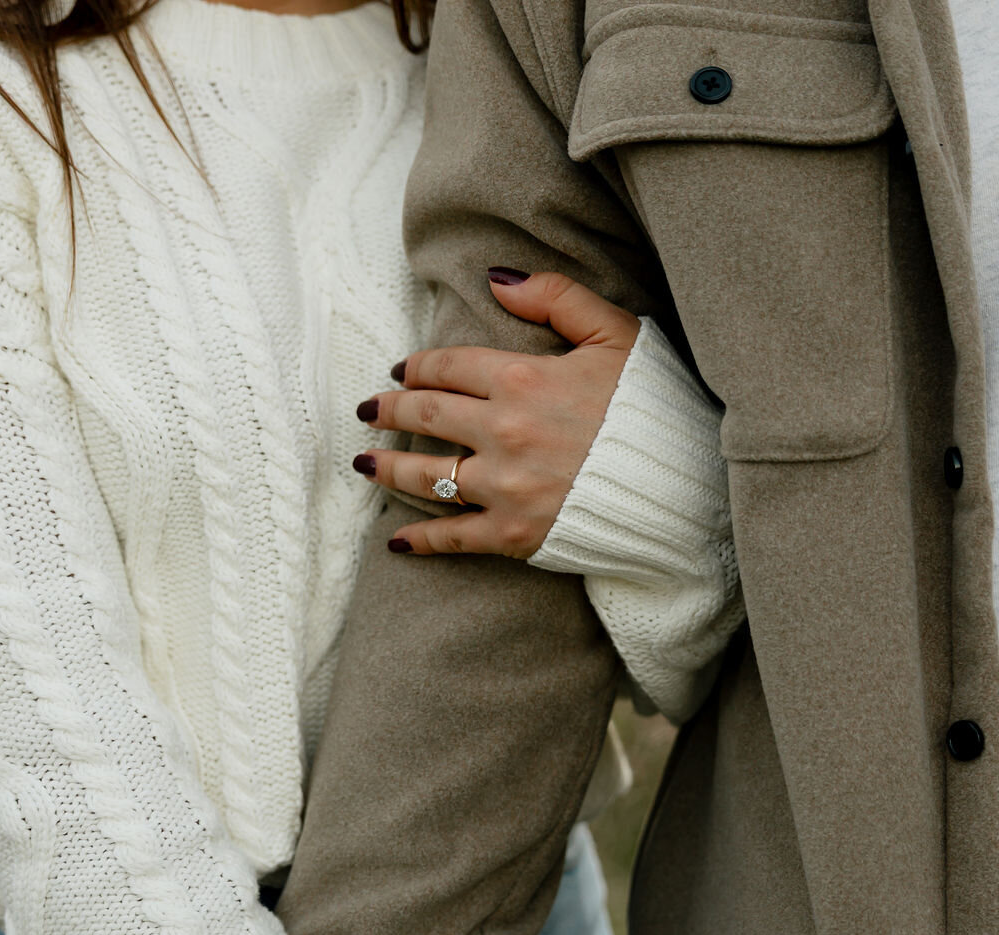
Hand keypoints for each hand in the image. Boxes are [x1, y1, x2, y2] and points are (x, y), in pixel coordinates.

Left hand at [351, 269, 639, 556]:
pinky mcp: (513, 534)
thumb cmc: (654, 407)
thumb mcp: (615, 334)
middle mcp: (503, 433)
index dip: (417, 365)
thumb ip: (556, 297)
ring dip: (387, 467)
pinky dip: (419, 540)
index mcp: (523, 379)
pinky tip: (395, 540)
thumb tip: (497, 278)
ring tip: (365, 461)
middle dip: (388, 409)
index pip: (447, 366)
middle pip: (426, 415)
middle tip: (367, 410)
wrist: (685, 487)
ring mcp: (504, 488)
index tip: (401, 369)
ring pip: (426, 475)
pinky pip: (452, 538)